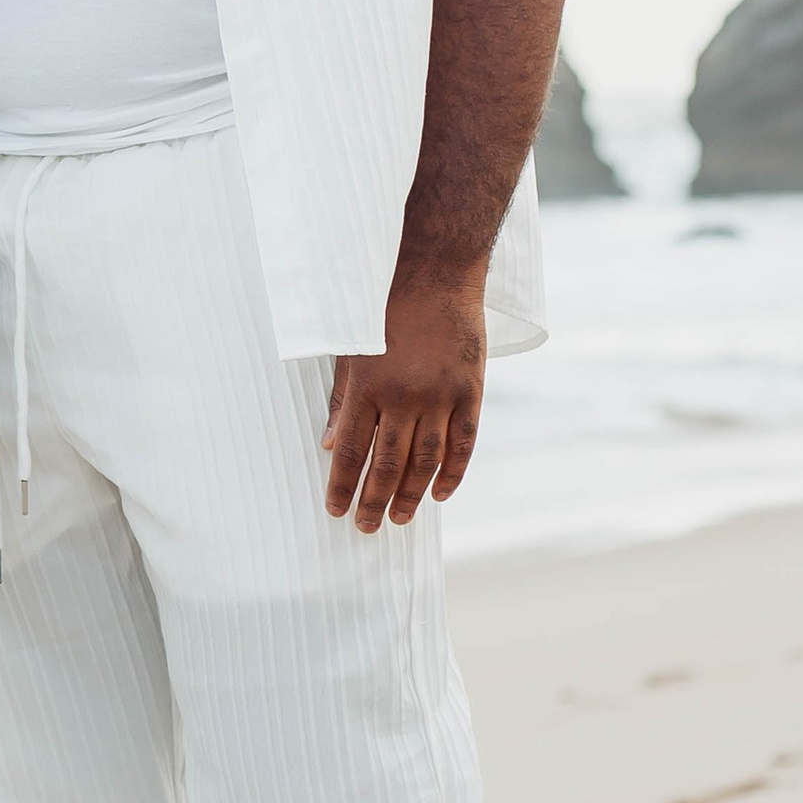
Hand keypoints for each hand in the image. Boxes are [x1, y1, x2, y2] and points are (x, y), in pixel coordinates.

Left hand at [322, 272, 487, 531]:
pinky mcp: (470, 391)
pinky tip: (439, 495)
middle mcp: (403, 397)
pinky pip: (463, 443)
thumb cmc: (382, 311)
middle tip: (366, 527)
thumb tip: (331, 444)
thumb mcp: (351, 350)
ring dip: (411, 494)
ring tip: (400, 519)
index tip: (335, 510)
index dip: (342, 485)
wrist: (434, 274)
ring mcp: (440, 396)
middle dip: (373, 500)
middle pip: (387, 464)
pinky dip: (453, 473)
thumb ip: (343, 400)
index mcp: (367, 387)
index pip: (351, 451)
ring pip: (425, 460)